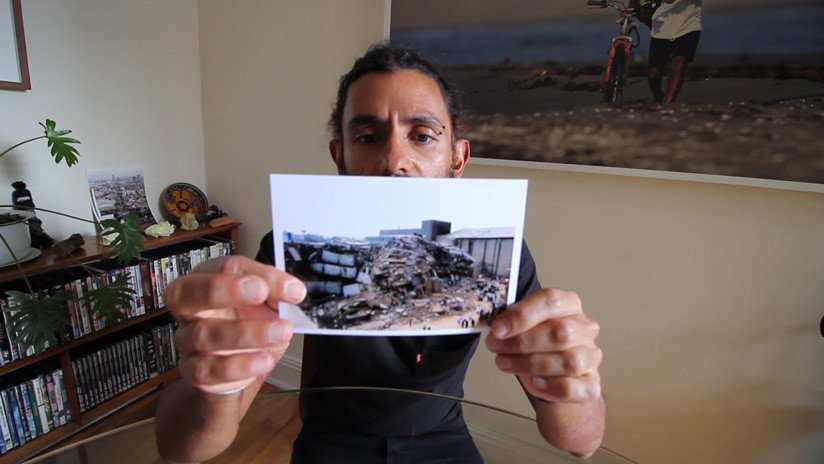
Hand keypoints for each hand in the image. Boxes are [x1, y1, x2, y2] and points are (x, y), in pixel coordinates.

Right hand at [165, 255, 305, 393]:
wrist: (242, 363)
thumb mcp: (266, 303)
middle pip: (187, 292)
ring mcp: (187, 340)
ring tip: (280, 331)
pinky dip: (239, 366)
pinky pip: (207, 370)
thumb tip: (292, 290)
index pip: (224, 267)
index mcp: (206, 280)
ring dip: (247, 332)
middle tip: (261, 292)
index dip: (259, 274)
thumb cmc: (248, 323)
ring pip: (204, 334)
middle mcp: (190, 309)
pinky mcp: (193, 371)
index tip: (291, 288)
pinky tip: (263, 360)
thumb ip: (275, 291)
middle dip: (224, 289)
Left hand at [485, 288, 601, 402]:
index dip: (523, 314)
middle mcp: (585, 328)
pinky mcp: (591, 384)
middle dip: (522, 342)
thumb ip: (513, 321)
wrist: (551, 374)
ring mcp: (591, 356)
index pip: (551, 301)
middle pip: (560, 332)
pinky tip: (533, 384)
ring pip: (569, 361)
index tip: (498, 328)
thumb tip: (499, 326)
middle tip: (496, 347)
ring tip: (505, 363)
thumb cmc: (536, 343)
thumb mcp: (522, 324)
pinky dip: (552, 387)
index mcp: (569, 305)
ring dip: (531, 364)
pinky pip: (575, 388)